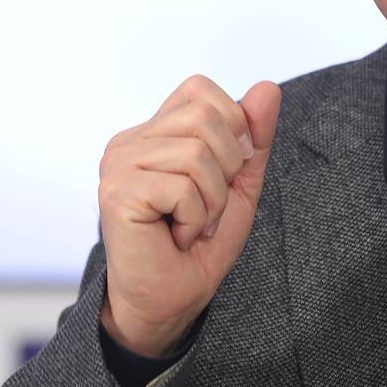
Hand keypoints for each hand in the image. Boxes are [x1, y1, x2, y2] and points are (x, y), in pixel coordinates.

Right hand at [97, 75, 280, 355]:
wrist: (172, 299)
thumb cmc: (200, 242)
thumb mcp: (240, 182)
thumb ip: (254, 136)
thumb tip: (268, 87)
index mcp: (153, 131)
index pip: (200, 89)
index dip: (230, 126)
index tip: (223, 173)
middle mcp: (128, 142)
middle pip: (204, 115)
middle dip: (226, 167)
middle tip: (207, 206)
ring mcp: (118, 166)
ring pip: (197, 153)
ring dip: (211, 200)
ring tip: (192, 224)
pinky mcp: (117, 193)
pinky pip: (182, 187)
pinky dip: (195, 217)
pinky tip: (177, 236)